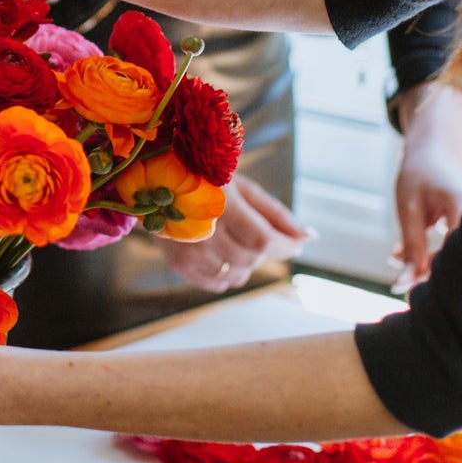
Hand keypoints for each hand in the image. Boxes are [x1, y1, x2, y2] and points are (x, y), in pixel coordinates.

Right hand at [159, 174, 309, 292]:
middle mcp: (203, 231)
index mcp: (222, 204)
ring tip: (233, 238)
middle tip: (254, 232)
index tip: (294, 243)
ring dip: (246, 262)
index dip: (285, 246)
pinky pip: (218, 283)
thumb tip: (308, 238)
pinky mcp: (180, 265)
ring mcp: (189, 251)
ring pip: (238, 274)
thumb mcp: (242, 187)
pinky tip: (220, 252)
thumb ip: (277, 215)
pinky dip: (228, 273)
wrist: (153, 180)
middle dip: (264, 250)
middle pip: (252, 258)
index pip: (264, 240)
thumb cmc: (205, 179)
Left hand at [391, 81, 461, 287]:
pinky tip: (400, 252)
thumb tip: (407, 282)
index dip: (433, 274)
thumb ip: (411, 244)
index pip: (455, 252)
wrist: (433, 153)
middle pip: (459, 261)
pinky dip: (428, 258)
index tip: (405, 286)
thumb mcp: (408, 207)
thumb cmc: (418, 175)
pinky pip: (453, 253)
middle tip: (397, 283)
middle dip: (427, 275)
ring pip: (456, 260)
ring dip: (424, 266)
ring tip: (394, 258)